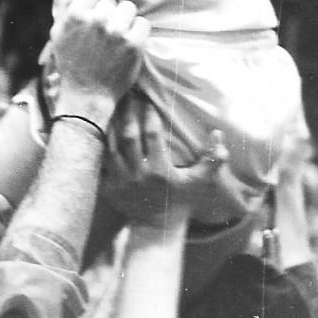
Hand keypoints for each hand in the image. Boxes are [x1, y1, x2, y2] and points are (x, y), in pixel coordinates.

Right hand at [50, 0, 149, 121]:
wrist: (87, 95)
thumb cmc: (71, 64)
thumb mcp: (57, 34)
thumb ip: (66, 8)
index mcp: (75, 15)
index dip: (93, 4)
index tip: (93, 17)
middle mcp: (96, 20)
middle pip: (111, 2)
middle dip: (108, 15)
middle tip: (104, 34)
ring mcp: (116, 32)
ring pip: (128, 8)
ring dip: (124, 21)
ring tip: (118, 37)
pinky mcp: (133, 44)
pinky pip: (143, 23)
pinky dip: (138, 31)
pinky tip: (129, 42)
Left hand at [103, 92, 259, 225]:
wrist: (156, 224)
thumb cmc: (179, 197)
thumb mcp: (198, 182)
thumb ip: (213, 160)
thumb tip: (218, 133)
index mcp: (160, 171)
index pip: (152, 135)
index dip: (150, 114)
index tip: (149, 100)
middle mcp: (139, 175)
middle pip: (129, 136)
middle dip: (128, 112)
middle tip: (129, 93)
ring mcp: (120, 181)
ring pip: (111, 144)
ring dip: (112, 122)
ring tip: (113, 103)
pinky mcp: (106, 186)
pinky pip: (99, 159)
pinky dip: (99, 142)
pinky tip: (100, 124)